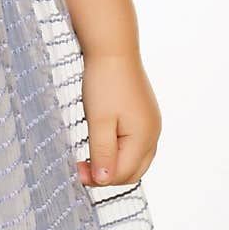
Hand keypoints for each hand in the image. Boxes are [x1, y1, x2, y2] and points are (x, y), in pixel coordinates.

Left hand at [76, 52, 161, 187]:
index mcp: (144, 138)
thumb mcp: (99, 120)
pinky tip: (102, 143)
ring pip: (135, 158)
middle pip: (132, 170)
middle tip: (80, 168)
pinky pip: (134, 143)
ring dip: (113, 163)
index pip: (122, 173)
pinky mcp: (144, 114)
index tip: (75, 171)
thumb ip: (102, 152)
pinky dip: (119, 149)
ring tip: (89, 158)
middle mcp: (153, 134)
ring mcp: (151, 124)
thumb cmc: (104, 82)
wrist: (113, 48)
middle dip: (107, 174)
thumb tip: (104, 180)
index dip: (98, 178)